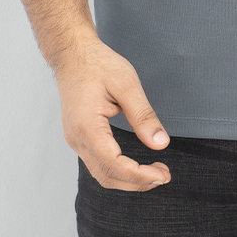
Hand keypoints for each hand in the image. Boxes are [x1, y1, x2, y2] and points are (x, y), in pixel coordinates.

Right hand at [54, 31, 171, 190]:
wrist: (72, 53)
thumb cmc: (98, 64)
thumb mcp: (127, 84)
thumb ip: (143, 115)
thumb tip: (160, 144)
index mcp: (87, 126)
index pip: (113, 165)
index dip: (139, 176)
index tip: (162, 175)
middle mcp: (77, 139)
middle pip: (106, 176)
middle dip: (137, 183)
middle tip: (164, 176)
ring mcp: (75, 139)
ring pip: (101, 173)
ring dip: (128, 179)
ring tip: (154, 173)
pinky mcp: (78, 137)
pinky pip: (97, 163)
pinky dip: (117, 170)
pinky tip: (134, 164)